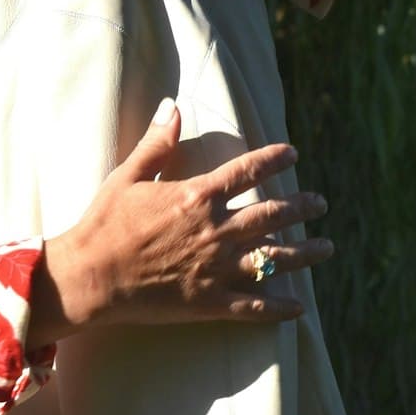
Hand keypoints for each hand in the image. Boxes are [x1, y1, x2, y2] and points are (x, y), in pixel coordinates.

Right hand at [33, 101, 331, 341]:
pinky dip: (280, 307)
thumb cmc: (103, 224)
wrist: (90, 276)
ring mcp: (215, 268)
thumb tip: (171, 106)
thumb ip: (156, 143)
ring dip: (305, 253)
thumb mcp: (127, 176)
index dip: (274, 159)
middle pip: (273, 215)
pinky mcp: (209, 302)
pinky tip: (300, 307)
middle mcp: (215, 231)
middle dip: (302, 207)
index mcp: (197, 197)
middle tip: (320, 204)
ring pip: (274, 259)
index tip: (293, 153)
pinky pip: (255, 306)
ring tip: (326, 247)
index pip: (248, 171)